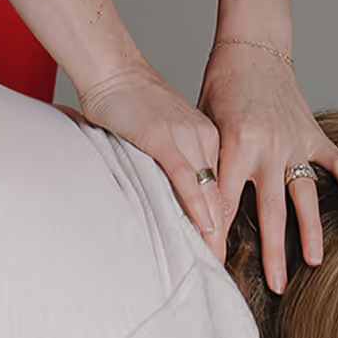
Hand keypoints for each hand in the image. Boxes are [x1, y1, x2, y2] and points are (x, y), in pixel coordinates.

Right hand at [77, 57, 225, 251]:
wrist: (112, 69)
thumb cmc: (130, 101)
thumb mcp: (161, 134)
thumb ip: (171, 162)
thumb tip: (169, 194)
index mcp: (206, 137)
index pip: (221, 186)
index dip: (223, 221)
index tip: (225, 252)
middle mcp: (204, 137)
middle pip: (220, 193)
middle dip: (223, 233)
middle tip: (225, 268)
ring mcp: (186, 137)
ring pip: (208, 189)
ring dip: (213, 228)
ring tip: (216, 261)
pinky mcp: (165, 137)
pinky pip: (186, 176)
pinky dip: (196, 203)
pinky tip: (204, 226)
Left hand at [197, 37, 337, 290]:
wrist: (251, 48)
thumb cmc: (220, 85)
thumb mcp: (203, 123)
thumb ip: (205, 163)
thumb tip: (193, 207)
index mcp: (236, 144)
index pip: (223, 201)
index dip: (218, 237)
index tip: (216, 269)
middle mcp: (269, 147)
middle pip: (270, 210)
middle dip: (272, 252)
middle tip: (277, 287)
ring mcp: (295, 141)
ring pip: (305, 195)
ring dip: (310, 231)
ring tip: (315, 262)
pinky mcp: (313, 133)